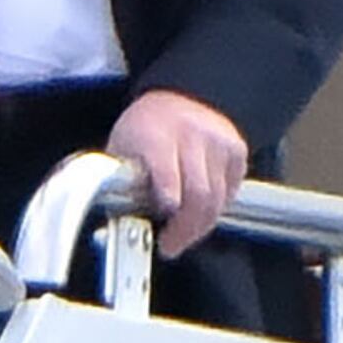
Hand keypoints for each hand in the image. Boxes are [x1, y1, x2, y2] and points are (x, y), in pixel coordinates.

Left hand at [108, 89, 250, 255]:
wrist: (175, 97)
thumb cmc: (143, 130)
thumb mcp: (120, 150)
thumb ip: (117, 183)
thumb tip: (105, 219)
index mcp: (154, 135)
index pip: (166, 172)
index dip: (168, 199)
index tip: (164, 227)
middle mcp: (190, 136)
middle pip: (198, 194)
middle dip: (185, 230)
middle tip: (171, 246)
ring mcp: (217, 142)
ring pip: (217, 200)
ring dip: (199, 225)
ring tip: (182, 232)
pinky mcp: (236, 150)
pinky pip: (231, 192)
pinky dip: (216, 207)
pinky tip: (200, 209)